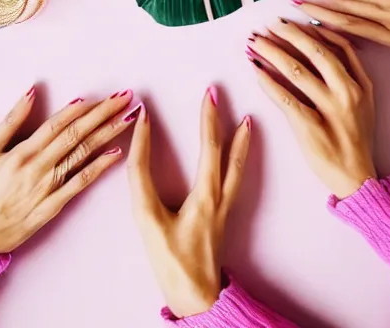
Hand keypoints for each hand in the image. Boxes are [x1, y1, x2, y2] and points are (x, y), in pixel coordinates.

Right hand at [0, 87, 137, 253]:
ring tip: (127, 117)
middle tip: (126, 97)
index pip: (58, 123)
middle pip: (77, 134)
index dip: (82, 108)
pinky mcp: (54, 205)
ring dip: (108, 134)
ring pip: (84, 154)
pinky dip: (99, 168)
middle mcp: (39, 167)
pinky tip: (116, 154)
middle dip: (104, 113)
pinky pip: (80, 183)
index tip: (101, 95)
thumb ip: (9, 121)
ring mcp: (49, 187)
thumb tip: (31, 93)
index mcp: (23, 152)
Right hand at [127, 90, 250, 318]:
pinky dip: (242, 159)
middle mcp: (222, 197)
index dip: (195, 120)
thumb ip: (141, 176)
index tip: (173, 102)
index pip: (203, 147)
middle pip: (226, 149)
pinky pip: (239, 179)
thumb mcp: (148, 218)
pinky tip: (240, 155)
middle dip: (219, 118)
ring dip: (242, 139)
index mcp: (206, 195)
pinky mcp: (224, 216)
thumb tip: (141, 135)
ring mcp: (226, 207)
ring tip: (248, 118)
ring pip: (239, 165)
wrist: (196, 297)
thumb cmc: (171, 261)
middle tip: (214, 91)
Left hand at [248, 22, 374, 198]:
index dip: (311, 30)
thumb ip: (350, 73)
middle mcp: (347, 93)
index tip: (292, 21)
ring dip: (272, 53)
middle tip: (268, 25)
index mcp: (361, 84)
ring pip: (297, 71)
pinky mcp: (310, 128)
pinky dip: (268, 82)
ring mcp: (330, 110)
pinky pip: (285, 98)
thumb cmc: (356, 138)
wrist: (356, 178)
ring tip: (255, 44)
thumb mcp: (364, 102)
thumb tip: (320, 43)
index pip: (337, 45)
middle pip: (315, 52)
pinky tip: (256, 71)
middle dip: (288, 34)